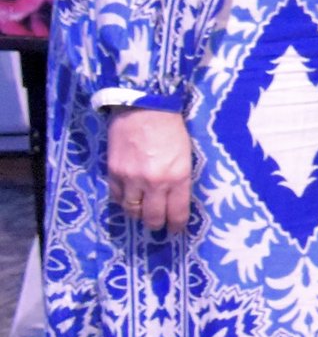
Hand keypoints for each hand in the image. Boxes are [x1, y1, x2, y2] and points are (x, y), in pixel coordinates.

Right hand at [106, 107, 193, 232]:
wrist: (144, 106)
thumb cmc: (172, 126)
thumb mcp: (185, 153)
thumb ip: (179, 176)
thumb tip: (175, 196)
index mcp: (177, 177)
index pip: (177, 212)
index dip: (177, 225)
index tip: (176, 229)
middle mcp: (154, 183)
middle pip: (152, 217)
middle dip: (156, 224)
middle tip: (158, 224)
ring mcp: (131, 179)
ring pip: (132, 211)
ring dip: (138, 214)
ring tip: (143, 212)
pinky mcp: (114, 173)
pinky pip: (116, 197)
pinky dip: (122, 200)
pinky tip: (128, 197)